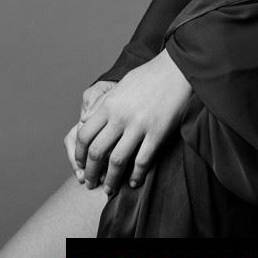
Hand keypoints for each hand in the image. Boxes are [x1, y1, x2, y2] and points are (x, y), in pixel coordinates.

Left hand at [74, 50, 191, 194]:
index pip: (83, 135)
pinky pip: (142, 160)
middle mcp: (120, 116)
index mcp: (109, 104)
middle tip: (91, 182)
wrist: (178, 68)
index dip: (79, 154)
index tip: (81, 164)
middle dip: (91, 172)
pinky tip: (134, 181)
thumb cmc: (149, 75)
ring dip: (111, 179)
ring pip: (117, 161)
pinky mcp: (158, 132)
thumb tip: (86, 121)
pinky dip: (136, 174)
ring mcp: (139, 125)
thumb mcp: (120, 86)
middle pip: (96, 152)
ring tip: (109, 189)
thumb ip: (103, 104)